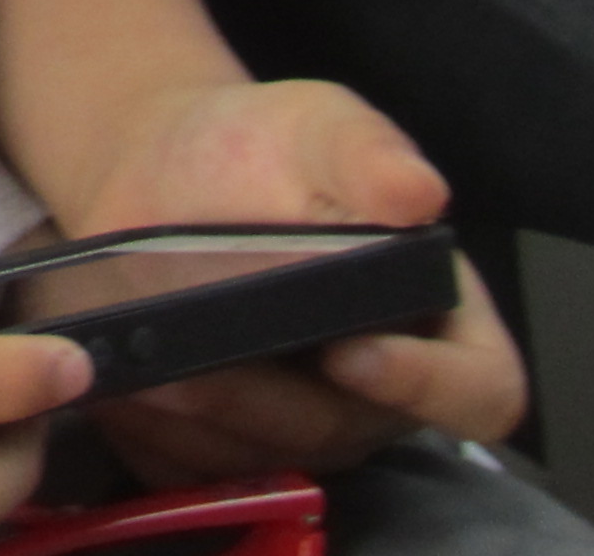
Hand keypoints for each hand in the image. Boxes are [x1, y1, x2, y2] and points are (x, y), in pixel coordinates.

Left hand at [46, 78, 524, 486]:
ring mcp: (302, 429)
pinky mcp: (224, 445)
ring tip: (134, 368)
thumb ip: (369, 153)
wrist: (160, 168)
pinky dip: (150, 435)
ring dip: (194, 420)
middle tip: (192, 362)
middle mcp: (378, 394)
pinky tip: (114, 384)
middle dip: (264, 400)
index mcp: (435, 323)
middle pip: (345, 433)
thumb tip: (416, 191)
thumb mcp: (319, 127)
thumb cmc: (259, 146)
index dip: (429, 388)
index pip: (479, 390)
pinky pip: (193, 466)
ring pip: (262, 458)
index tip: (351, 354)